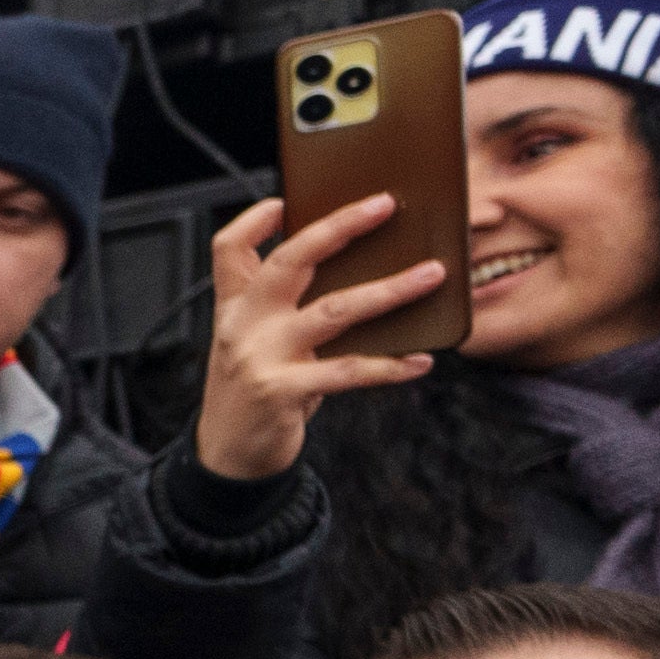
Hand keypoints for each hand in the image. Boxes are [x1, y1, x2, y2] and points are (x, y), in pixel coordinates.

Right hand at [188, 189, 442, 482]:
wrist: (228, 457)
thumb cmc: (254, 393)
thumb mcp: (252, 343)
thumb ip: (284, 309)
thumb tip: (360, 273)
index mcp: (234, 308)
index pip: (228, 250)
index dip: (253, 221)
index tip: (283, 202)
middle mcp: (244, 325)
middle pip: (289, 260)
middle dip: (340, 227)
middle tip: (386, 205)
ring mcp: (261, 357)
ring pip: (335, 310)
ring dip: (389, 290)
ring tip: (431, 275)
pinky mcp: (282, 392)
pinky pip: (347, 371)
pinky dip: (389, 366)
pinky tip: (420, 361)